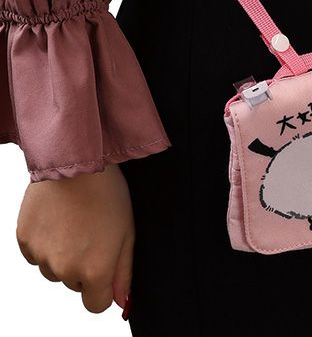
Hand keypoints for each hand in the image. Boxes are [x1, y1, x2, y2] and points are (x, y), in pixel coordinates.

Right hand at [16, 163, 133, 313]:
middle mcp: (66, 269)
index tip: (105, 267)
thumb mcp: (128, 231)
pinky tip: (58, 219)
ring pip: (54, 270)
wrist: (77, 164)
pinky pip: (36, 255)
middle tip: (93, 232)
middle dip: (84, 266)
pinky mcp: (25, 241)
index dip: (102, 287)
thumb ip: (123, 271)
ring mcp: (42, 256)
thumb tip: (119, 301)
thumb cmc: (108, 193)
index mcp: (95, 269)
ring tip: (76, 222)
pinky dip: (46, 243)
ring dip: (63, 255)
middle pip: (75, 284)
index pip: (95, 305)